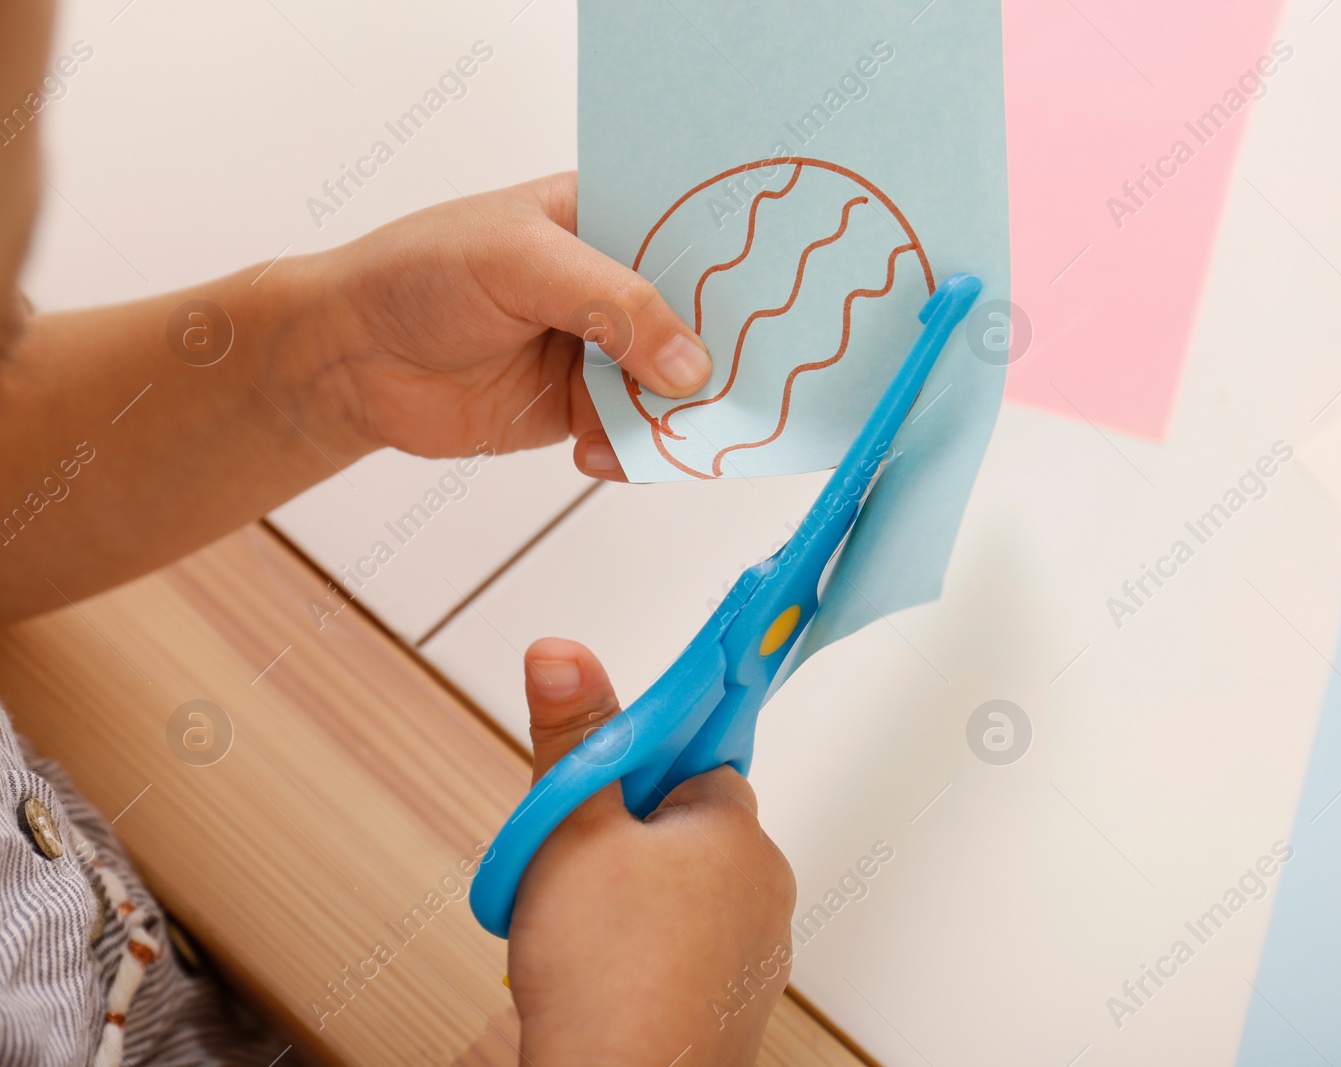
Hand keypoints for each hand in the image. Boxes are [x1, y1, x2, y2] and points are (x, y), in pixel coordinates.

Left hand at [295, 172, 708, 479]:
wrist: (349, 359)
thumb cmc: (420, 274)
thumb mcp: (521, 262)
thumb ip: (613, 304)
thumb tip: (694, 367)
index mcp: (608, 216)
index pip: (695, 234)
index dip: (740, 265)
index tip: (781, 301)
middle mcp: (617, 283)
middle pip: (702, 320)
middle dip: (723, 354)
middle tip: (741, 386)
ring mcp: (605, 351)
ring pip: (678, 387)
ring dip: (678, 416)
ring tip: (666, 431)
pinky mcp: (584, 410)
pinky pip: (637, 436)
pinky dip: (633, 454)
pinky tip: (592, 453)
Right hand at [507, 639, 796, 1065]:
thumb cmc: (604, 971)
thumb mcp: (570, 829)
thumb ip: (572, 736)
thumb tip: (563, 652)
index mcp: (736, 828)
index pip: (696, 763)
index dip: (638, 770)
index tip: (599, 788)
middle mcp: (764, 886)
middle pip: (690, 830)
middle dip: (631, 839)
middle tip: (573, 865)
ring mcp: (756, 953)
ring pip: (689, 895)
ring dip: (642, 899)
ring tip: (582, 928)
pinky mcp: (736, 1006)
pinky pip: (692, 954)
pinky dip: (653, 954)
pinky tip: (608, 972)